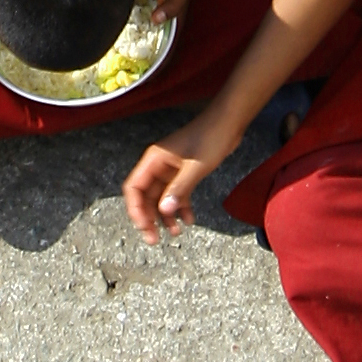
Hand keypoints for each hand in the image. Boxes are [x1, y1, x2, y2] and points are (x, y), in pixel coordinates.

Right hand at [122, 116, 235, 243]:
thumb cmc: (210, 137)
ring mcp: (170, 170)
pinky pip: (176, 194)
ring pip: (161, 198)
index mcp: (153, 160)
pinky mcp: (183, 173)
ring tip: (175, 233)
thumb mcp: (195, 166)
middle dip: (149, 218)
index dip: (135, 209)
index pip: (134, 188)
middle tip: (154, 238)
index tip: (143, 226)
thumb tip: (164, 210)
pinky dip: (181, 208)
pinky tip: (189, 220)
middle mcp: (158, 166)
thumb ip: (179, 189)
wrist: (228, 123)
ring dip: (166, 216)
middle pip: (145, 197)